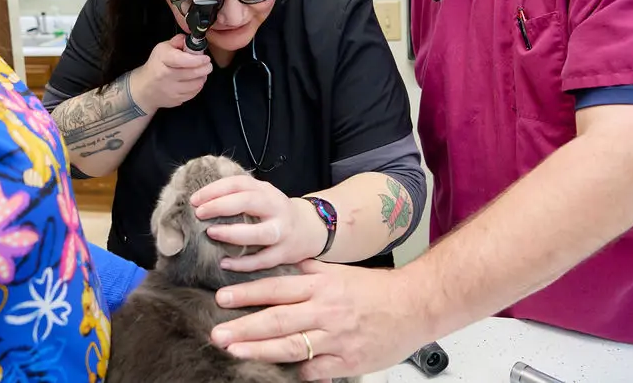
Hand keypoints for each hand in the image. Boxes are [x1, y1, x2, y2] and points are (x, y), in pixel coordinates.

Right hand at [129, 34, 211, 111]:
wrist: (144, 88)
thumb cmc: (156, 65)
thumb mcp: (161, 49)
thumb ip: (176, 42)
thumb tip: (189, 40)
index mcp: (162, 60)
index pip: (182, 60)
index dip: (197, 59)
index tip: (206, 58)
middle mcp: (166, 76)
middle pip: (192, 73)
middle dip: (205, 68)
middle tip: (208, 64)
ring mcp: (171, 90)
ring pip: (196, 84)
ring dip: (203, 77)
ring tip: (202, 72)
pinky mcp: (176, 100)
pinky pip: (193, 93)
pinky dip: (197, 86)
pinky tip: (195, 81)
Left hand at [190, 176, 325, 271]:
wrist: (311, 229)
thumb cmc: (275, 212)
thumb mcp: (262, 196)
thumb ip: (239, 197)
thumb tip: (200, 203)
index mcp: (266, 190)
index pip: (238, 183)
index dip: (214, 190)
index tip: (195, 200)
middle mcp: (276, 208)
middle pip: (248, 202)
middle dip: (220, 206)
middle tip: (199, 213)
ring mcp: (282, 231)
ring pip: (259, 233)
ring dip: (233, 233)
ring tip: (212, 233)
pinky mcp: (285, 253)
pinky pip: (263, 260)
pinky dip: (243, 263)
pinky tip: (225, 263)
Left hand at [209, 261, 431, 378]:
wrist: (415, 306)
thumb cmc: (375, 290)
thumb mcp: (338, 272)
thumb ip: (308, 270)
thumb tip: (281, 262)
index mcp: (321, 287)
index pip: (276, 289)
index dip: (248, 294)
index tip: (222, 298)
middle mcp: (325, 311)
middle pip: (277, 320)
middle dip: (244, 327)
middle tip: (217, 333)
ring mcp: (336, 338)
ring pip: (291, 346)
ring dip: (259, 350)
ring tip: (234, 351)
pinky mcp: (348, 361)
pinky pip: (316, 369)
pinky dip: (298, 371)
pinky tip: (278, 373)